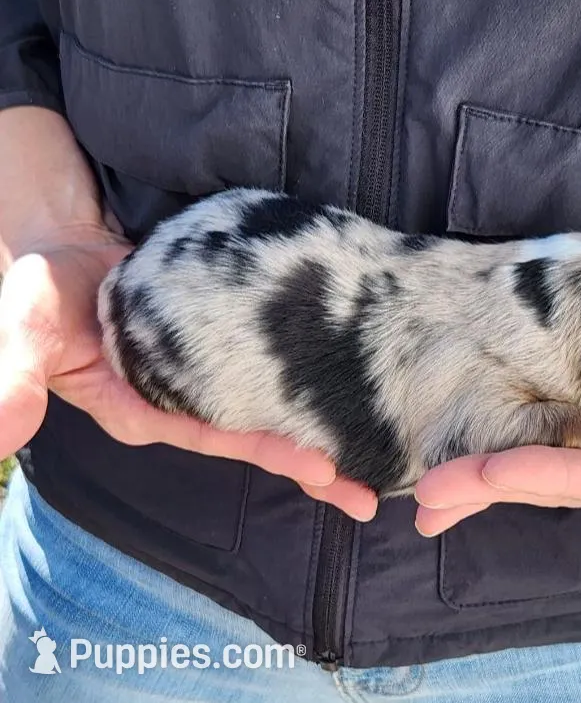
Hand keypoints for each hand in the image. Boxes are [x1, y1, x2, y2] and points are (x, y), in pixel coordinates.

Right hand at [0, 110, 375, 521]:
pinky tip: (344, 383)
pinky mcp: (223, 347)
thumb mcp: (23, 330)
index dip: (269, 451)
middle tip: (371, 492)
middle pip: (256, 438)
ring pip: (270, 407)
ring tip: (377, 448)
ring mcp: (206, 378)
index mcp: (146, 412)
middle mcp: (182, 404)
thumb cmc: (40, 293)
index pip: (217, 437)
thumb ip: (15, 375)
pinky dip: (303, 379)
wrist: (64, 253)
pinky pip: (268, 368)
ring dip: (319, 425)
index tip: (324, 468)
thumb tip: (0, 430)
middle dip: (311, 464)